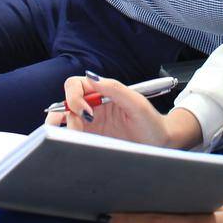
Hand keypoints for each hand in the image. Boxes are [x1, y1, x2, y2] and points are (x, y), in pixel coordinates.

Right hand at [45, 74, 175, 145]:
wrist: (159, 144)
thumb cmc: (151, 121)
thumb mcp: (136, 102)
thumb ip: (114, 88)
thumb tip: (91, 77)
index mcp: (101, 92)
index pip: (75, 86)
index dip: (73, 97)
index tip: (86, 112)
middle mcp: (92, 106)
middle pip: (64, 103)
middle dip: (65, 114)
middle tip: (79, 128)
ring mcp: (90, 123)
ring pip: (63, 121)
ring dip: (63, 128)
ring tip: (75, 138)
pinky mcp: (90, 139)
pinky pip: (71, 137)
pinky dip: (67, 140)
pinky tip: (76, 145)